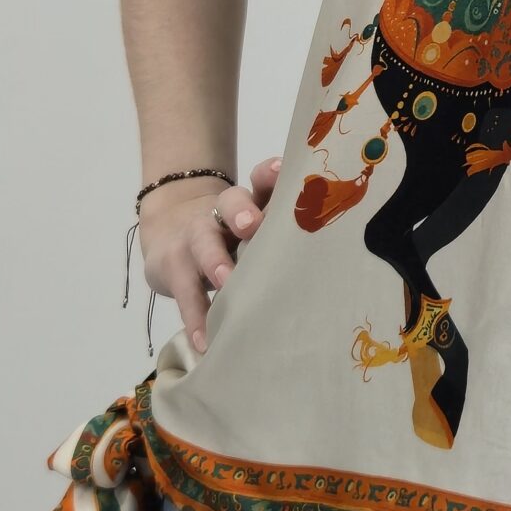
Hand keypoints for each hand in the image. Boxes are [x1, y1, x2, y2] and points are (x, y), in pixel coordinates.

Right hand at [137, 153, 282, 351]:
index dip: (271, 173)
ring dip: (214, 261)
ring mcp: (194, 236)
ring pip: (203, 242)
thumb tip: (339, 254)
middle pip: (230, 202)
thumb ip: (286, 231)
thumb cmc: (233, 234)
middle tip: (253, 225)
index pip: (261, 178)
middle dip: (242, 212)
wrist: (170, 231)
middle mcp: (222, 212)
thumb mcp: (256, 225)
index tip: (282, 170)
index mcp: (251, 200)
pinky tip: (206, 339)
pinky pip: (185, 292)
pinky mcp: (173, 267)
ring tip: (225, 281)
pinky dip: (195, 316)